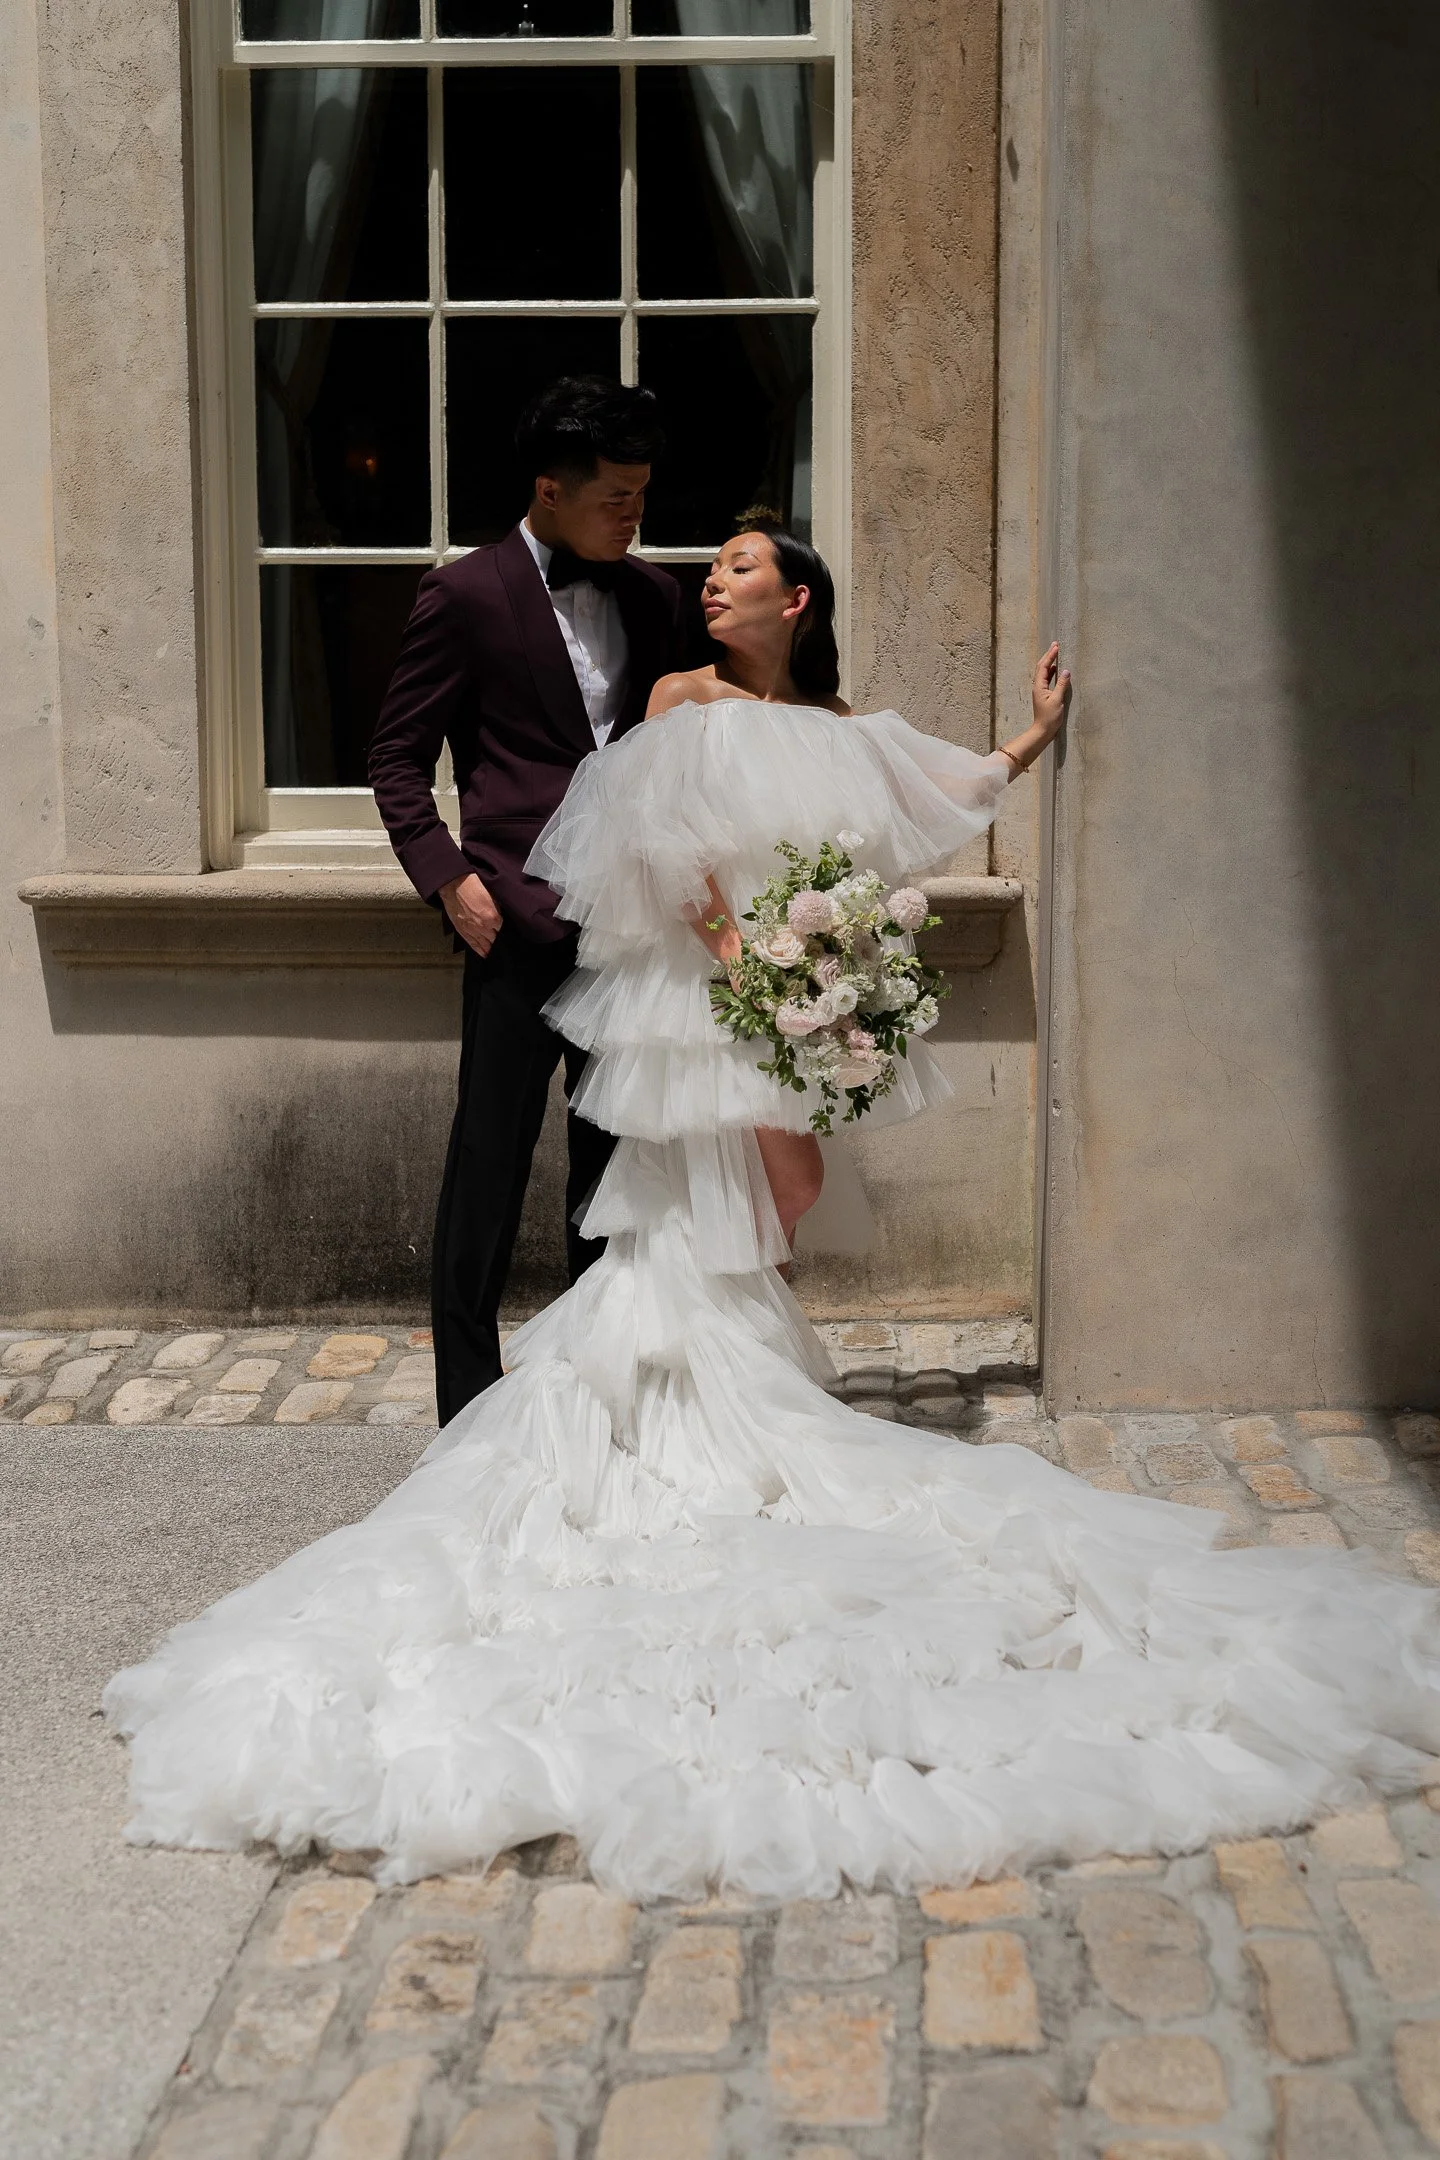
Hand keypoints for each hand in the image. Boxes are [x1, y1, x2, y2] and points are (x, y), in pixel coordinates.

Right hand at [439, 871, 500, 956]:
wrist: (453, 884)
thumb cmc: (472, 885)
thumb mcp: (492, 895)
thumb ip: (498, 908)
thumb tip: (502, 916)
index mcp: (492, 917)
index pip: (504, 930)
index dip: (506, 931)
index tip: (509, 933)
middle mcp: (483, 927)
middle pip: (495, 939)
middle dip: (499, 940)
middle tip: (503, 943)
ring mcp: (472, 930)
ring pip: (485, 945)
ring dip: (491, 948)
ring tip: (495, 953)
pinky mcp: (462, 930)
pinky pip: (473, 944)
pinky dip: (479, 950)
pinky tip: (485, 954)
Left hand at [997, 643, 1073, 776]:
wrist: (1043, 731)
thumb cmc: (1049, 717)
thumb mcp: (1057, 700)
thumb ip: (1062, 685)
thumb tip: (1066, 671)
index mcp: (1039, 686)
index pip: (1044, 666)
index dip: (1050, 655)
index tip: (1056, 646)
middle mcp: (1038, 686)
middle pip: (1042, 667)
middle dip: (1048, 655)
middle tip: (1055, 645)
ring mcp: (1040, 690)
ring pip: (1044, 672)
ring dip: (1050, 662)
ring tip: (1056, 653)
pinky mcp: (1044, 694)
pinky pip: (1047, 678)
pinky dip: (1052, 671)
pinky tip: (1057, 669)